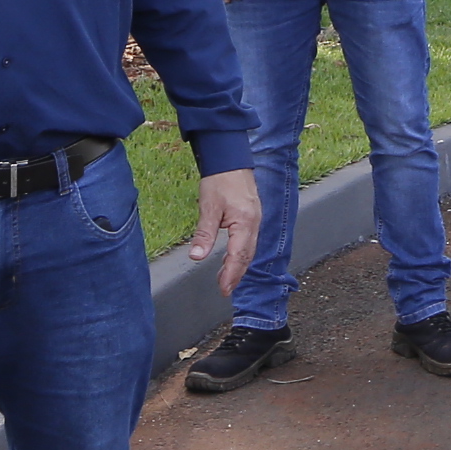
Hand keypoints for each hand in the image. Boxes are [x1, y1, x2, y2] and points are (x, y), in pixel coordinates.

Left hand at [182, 169, 260, 296]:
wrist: (230, 160)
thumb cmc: (220, 180)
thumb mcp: (208, 208)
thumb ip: (204, 234)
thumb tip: (196, 256)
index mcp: (245, 222)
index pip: (238, 255)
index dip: (231, 274)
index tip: (224, 289)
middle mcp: (254, 223)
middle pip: (247, 256)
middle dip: (236, 274)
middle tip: (225, 289)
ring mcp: (255, 219)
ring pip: (249, 249)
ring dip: (238, 265)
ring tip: (225, 279)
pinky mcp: (251, 216)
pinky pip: (248, 241)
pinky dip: (240, 254)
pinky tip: (230, 258)